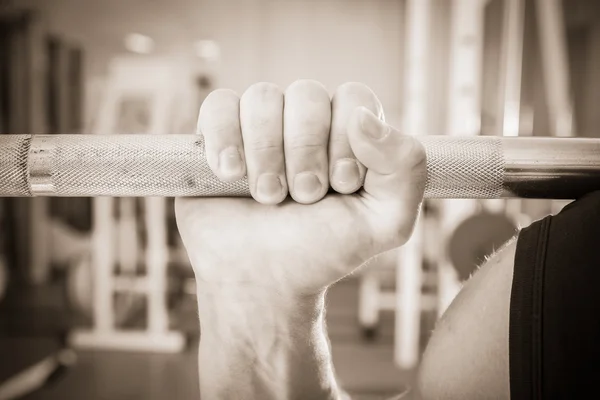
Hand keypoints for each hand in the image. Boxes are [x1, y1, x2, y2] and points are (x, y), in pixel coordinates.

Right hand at [175, 80, 425, 298]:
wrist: (262, 281)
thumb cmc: (322, 251)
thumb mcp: (385, 222)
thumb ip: (405, 169)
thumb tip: (364, 117)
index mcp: (348, 135)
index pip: (354, 97)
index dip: (346, 138)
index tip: (340, 186)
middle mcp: (304, 124)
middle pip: (306, 93)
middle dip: (305, 151)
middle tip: (303, 197)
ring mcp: (260, 127)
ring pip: (262, 96)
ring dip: (266, 152)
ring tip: (267, 196)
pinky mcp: (217, 135)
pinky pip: (218, 103)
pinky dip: (225, 137)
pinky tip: (230, 174)